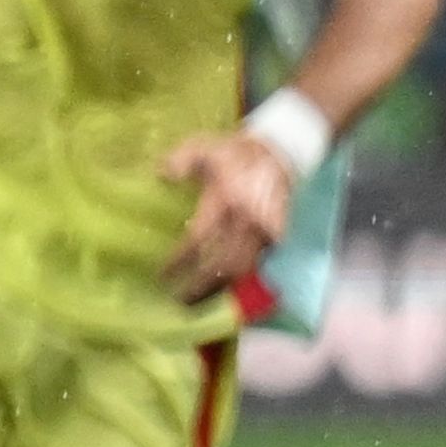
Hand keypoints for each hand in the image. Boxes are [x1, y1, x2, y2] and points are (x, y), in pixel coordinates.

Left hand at [157, 130, 299, 303]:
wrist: (283, 151)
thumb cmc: (237, 152)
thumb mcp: (205, 145)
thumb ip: (182, 158)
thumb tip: (162, 174)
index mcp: (227, 200)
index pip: (200, 238)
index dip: (180, 260)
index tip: (162, 275)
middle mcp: (247, 221)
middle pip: (224, 264)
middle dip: (201, 286)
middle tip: (179, 301)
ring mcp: (265, 231)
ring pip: (243, 269)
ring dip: (221, 288)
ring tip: (200, 300)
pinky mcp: (276, 236)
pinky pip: (258, 265)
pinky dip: (240, 280)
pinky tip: (225, 288)